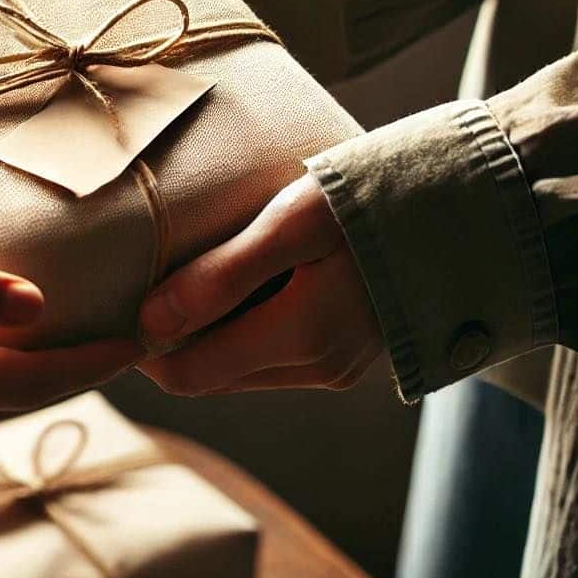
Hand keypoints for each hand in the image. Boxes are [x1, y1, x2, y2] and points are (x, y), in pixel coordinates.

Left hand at [138, 175, 382, 393]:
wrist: (459, 207)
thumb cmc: (371, 203)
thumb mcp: (291, 225)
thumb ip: (221, 275)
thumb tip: (148, 321)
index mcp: (303, 338)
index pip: (189, 374)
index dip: (143, 348)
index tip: (118, 304)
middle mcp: (319, 368)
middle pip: (210, 374)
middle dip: (172, 338)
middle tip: (144, 282)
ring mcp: (336, 365)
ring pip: (239, 367)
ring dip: (208, 332)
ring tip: (190, 273)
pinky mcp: (346, 352)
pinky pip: (272, 355)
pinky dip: (243, 327)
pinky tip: (239, 281)